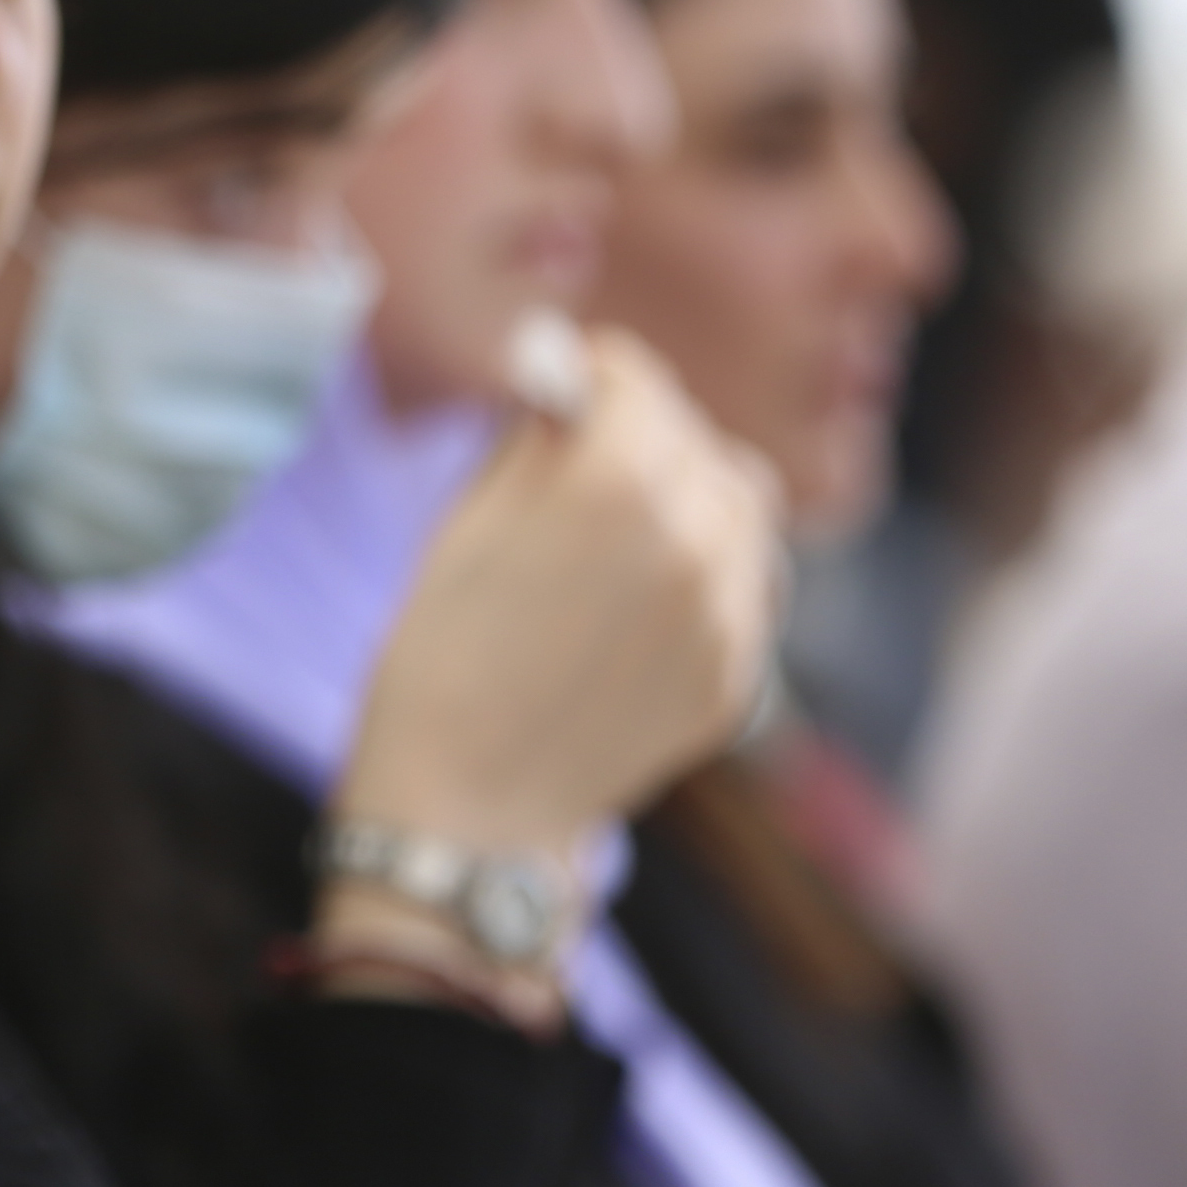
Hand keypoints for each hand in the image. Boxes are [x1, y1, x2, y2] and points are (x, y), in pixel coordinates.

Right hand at [340, 326, 781, 859]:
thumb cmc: (439, 658)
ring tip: (634, 524)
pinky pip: (747, 583)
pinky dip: (708, 566)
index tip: (559, 394)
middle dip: (643, 431)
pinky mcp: (741, 672)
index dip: (586, 376)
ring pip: (744, 503)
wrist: (470, 810)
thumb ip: (537, 441)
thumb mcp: (466, 522)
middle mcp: (696, 536)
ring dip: (695, 491)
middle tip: (586, 461)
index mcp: (617, 481)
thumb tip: (572, 383)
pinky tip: (643, 597)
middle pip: (696, 435)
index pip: (634, 375)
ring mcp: (730, 612)